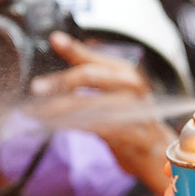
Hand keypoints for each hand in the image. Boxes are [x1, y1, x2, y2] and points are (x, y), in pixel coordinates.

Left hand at [29, 31, 176, 193]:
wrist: (158, 155)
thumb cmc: (132, 124)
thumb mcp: (112, 97)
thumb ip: (89, 80)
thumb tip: (58, 61)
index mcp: (126, 75)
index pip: (97, 58)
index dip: (75, 48)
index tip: (54, 39)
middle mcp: (133, 88)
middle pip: (94, 76)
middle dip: (62, 81)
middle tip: (36, 87)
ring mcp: (136, 111)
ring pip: (92, 103)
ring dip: (60, 107)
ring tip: (36, 112)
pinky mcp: (134, 136)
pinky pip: (99, 128)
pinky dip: (75, 126)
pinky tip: (56, 125)